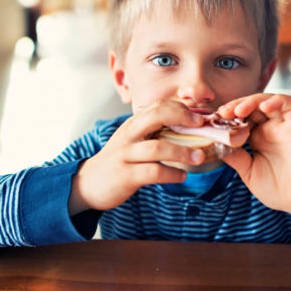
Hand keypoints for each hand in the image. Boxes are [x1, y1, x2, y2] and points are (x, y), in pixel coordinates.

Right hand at [69, 100, 205, 213]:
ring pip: (157, 147)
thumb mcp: (134, 140)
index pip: (157, 106)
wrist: (89, 183)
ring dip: (182, 151)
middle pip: (155, 116)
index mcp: (133, 124)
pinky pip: (152, 171)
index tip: (199, 117)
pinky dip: (171, 174)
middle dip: (181, 117)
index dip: (180, 108)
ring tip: (199, 157)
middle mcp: (129, 135)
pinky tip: (182, 176)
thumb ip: (155, 133)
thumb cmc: (120, 160)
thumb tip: (188, 128)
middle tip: (201, 125)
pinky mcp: (125, 175)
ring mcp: (126, 154)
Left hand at [217, 93, 290, 226]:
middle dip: (235, 106)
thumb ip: (234, 156)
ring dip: (251, 101)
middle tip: (222, 113)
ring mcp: (283, 127)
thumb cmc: (278, 189)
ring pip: (267, 101)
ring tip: (238, 111)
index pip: (240, 117)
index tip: (211, 121)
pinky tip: (265, 106)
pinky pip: (290, 105)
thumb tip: (214, 143)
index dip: (226, 116)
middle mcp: (269, 129)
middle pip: (251, 106)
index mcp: (257, 138)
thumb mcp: (248, 172)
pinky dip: (277, 100)